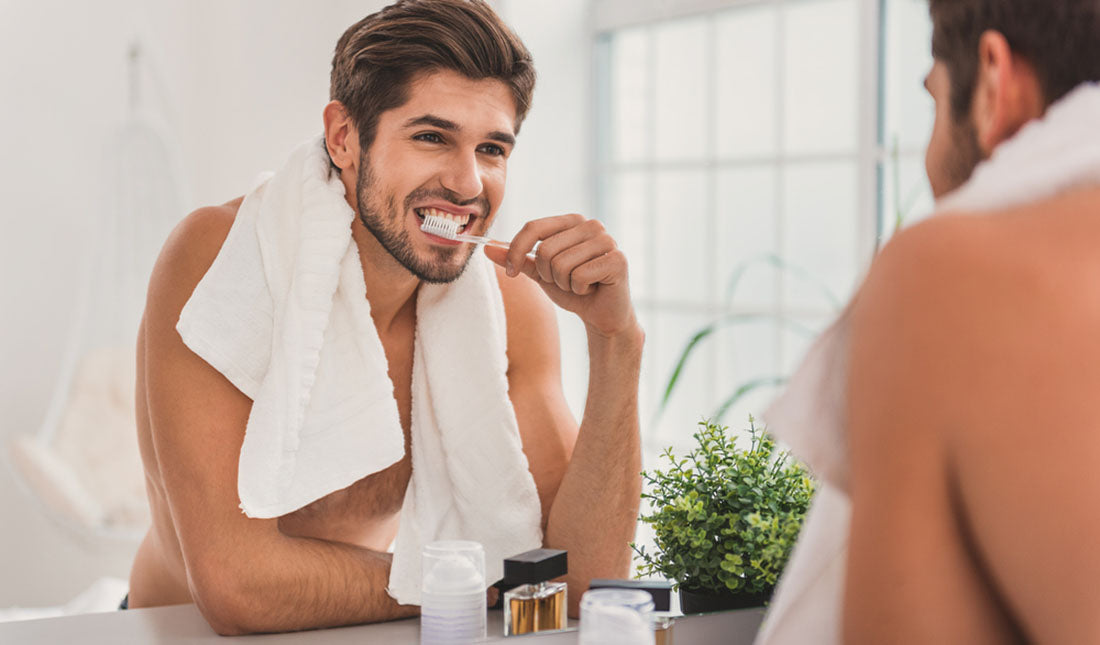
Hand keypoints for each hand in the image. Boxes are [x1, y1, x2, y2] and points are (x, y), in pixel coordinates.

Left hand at [484, 214, 637, 338]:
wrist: (602, 315)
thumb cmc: (573, 290)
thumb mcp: (540, 273)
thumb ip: (517, 258)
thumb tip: (486, 248)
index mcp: (572, 221)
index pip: (533, 227)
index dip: (516, 251)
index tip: (511, 272)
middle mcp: (591, 225)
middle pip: (545, 249)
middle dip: (547, 275)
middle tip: (564, 281)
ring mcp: (607, 240)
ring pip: (561, 264)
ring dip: (564, 283)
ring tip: (579, 284)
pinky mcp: (618, 260)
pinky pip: (579, 276)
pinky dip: (579, 290)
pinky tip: (592, 289)